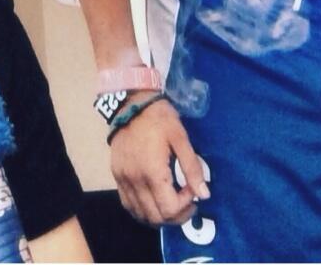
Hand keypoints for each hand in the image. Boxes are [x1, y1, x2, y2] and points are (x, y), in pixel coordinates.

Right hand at [110, 94, 209, 226]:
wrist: (130, 102)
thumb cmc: (159, 118)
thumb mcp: (180, 138)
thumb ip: (192, 168)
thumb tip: (204, 194)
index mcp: (152, 172)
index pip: (169, 209)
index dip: (185, 205)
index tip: (192, 189)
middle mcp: (135, 180)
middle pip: (155, 217)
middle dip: (175, 215)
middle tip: (186, 202)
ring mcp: (123, 179)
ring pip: (140, 214)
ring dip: (159, 215)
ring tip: (171, 201)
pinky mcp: (116, 175)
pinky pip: (127, 204)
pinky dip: (142, 209)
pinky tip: (153, 199)